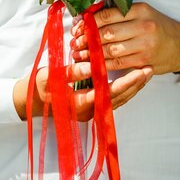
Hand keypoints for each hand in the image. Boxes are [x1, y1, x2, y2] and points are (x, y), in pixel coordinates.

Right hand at [13, 62, 152, 121]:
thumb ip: (70, 72)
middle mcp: (88, 112)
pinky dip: (125, 89)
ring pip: (118, 100)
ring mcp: (91, 112)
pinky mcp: (93, 109)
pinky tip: (133, 79)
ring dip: (133, 87)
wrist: (30, 102)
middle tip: (149, 68)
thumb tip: (90, 67)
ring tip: (146, 72)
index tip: (139, 72)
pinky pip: (113, 100)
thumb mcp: (50, 76)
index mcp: (79, 104)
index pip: (108, 93)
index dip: (125, 82)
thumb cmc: (39, 87)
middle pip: (118, 98)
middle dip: (135, 84)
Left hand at [71, 2, 179, 74]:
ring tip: (78, 54)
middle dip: (87, 39)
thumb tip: (89, 17)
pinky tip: (91, 63)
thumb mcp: (142, 13)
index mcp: (140, 10)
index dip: (89, 22)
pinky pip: (117, 63)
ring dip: (90, 53)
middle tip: (74, 42)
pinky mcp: (143, 62)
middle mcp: (143, 27)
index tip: (78, 26)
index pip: (107, 15)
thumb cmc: (158, 27)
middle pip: (106, 33)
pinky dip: (101, 64)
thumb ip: (120, 14)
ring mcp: (144, 45)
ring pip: (110, 50)